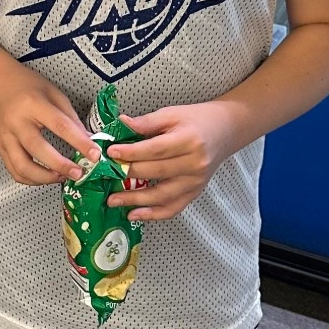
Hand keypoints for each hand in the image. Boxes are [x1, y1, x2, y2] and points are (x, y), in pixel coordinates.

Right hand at [0, 58, 96, 186]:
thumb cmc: (27, 86)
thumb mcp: (54, 93)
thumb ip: (70, 118)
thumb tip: (88, 140)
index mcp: (33, 104)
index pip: (59, 126)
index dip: (79, 142)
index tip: (94, 154)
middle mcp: (16, 122)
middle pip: (38, 149)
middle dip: (60, 165)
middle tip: (78, 173)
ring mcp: (5, 137)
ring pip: (22, 166)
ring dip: (45, 177)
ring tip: (62, 177)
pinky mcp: (0, 148)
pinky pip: (14, 171)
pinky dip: (31, 179)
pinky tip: (45, 177)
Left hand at [109, 101, 244, 220]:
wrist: (225, 131)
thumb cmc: (196, 119)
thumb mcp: (172, 113)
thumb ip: (147, 122)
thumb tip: (121, 123)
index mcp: (188, 141)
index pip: (155, 149)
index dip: (131, 152)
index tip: (110, 153)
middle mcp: (194, 164)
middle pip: (156, 172)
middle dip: (127, 175)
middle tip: (104, 177)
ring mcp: (196, 182)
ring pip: (162, 195)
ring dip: (136, 200)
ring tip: (113, 201)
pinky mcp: (195, 192)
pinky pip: (173, 207)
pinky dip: (153, 214)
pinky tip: (135, 214)